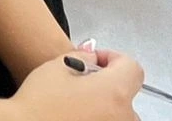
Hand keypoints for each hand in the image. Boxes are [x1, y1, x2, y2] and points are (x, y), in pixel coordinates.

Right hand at [13, 50, 142, 120]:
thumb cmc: (38, 103)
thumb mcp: (57, 66)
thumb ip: (83, 58)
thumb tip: (92, 59)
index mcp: (115, 92)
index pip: (132, 68)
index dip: (114, 59)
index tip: (96, 61)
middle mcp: (122, 117)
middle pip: (127, 95)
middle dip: (109, 86)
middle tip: (82, 84)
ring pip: (119, 117)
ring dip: (105, 108)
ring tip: (77, 106)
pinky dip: (97, 120)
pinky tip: (74, 117)